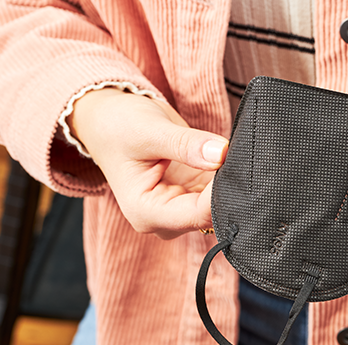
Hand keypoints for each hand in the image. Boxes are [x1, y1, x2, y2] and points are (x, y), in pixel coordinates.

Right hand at [68, 88, 228, 238]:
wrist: (110, 121)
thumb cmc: (120, 127)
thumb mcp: (150, 130)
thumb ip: (186, 145)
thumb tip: (222, 153)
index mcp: (147, 213)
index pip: (198, 214)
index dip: (222, 192)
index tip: (234, 163)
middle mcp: (165, 219)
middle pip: (212, 215)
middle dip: (229, 188)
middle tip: (238, 156)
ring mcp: (181, 209)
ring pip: (221, 205)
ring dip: (230, 182)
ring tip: (231, 154)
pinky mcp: (194, 195)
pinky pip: (220, 193)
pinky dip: (228, 177)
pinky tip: (228, 158)